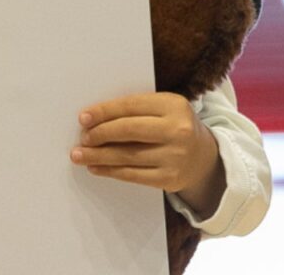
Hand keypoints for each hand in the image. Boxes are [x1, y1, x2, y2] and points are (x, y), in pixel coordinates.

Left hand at [70, 92, 225, 217]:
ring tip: (79, 154)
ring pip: (128, 155)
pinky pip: (133, 175)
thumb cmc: (174, 126)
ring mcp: (175, 156)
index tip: (84, 118)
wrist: (204, 157)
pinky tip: (96, 167)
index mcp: (174, 105)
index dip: (105, 111)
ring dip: (99, 155)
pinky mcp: (170, 179)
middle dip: (100, 134)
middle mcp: (177, 130)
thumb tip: (94, 119)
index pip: (132, 106)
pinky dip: (111, 171)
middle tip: (83, 138)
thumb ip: (136, 110)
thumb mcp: (164, 109)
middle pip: (129, 130)